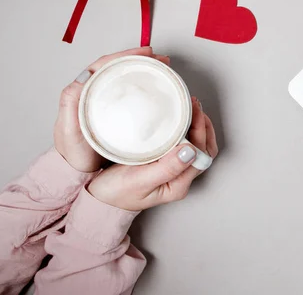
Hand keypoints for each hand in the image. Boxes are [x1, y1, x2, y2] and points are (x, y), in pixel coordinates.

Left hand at [54, 47, 170, 172]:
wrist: (79, 173)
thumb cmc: (73, 153)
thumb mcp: (68, 128)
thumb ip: (70, 104)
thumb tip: (81, 78)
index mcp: (83, 91)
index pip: (106, 64)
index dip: (127, 55)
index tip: (147, 54)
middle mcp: (95, 93)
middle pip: (119, 68)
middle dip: (141, 60)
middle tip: (162, 61)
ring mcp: (106, 102)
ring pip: (126, 78)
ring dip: (145, 71)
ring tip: (163, 70)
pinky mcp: (117, 113)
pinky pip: (131, 94)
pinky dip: (144, 87)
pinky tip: (156, 90)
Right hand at [88, 98, 217, 210]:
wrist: (99, 199)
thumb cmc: (116, 192)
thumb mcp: (139, 180)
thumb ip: (166, 168)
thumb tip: (190, 151)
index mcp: (178, 184)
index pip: (200, 154)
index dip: (200, 130)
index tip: (193, 111)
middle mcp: (180, 178)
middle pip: (203, 148)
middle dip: (202, 125)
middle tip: (193, 104)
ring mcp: (173, 170)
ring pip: (196, 145)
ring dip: (196, 126)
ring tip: (190, 107)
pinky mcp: (164, 161)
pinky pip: (182, 143)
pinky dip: (185, 129)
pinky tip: (179, 118)